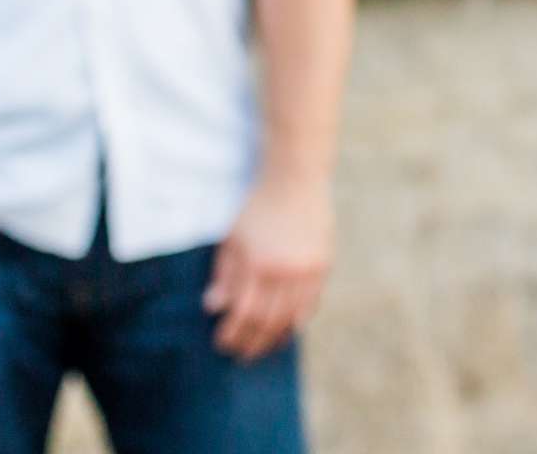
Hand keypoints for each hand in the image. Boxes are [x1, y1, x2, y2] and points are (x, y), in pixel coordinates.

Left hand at [203, 176, 333, 360]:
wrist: (297, 180)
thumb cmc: (258, 207)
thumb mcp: (233, 237)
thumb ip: (224, 274)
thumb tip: (214, 308)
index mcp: (257, 263)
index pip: (243, 311)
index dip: (233, 332)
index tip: (222, 343)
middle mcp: (284, 271)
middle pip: (267, 320)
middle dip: (252, 342)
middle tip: (241, 356)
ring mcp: (307, 270)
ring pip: (290, 316)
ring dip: (275, 337)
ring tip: (264, 349)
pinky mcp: (323, 266)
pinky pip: (311, 303)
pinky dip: (298, 320)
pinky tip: (288, 330)